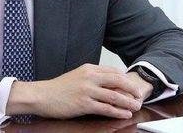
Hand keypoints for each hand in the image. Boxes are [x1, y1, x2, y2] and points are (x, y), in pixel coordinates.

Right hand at [6, 64, 143, 118]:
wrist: (42, 95)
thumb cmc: (59, 88)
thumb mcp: (77, 76)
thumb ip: (92, 77)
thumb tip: (109, 82)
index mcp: (88, 69)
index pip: (113, 72)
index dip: (126, 79)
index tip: (133, 86)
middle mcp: (89, 77)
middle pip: (117, 81)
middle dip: (131, 89)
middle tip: (140, 95)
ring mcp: (87, 90)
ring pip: (114, 95)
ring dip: (127, 101)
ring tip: (136, 106)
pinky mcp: (84, 104)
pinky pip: (105, 108)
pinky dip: (117, 111)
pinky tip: (124, 113)